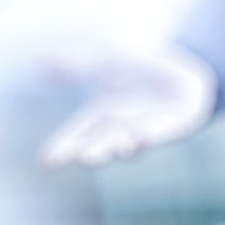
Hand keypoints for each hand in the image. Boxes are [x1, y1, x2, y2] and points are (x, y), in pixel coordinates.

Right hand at [40, 43, 217, 169]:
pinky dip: (149, 136)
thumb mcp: (106, 62)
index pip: (77, 133)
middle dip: (92, 151)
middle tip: (80, 158)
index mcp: (102, 117)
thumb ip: (77, 64)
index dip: (62, 146)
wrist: (183, 78)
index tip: (45, 161)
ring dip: (117, 147)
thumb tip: (41, 69)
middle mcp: (121, 129)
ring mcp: (145, 131)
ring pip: (128, 143)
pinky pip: (158, 134)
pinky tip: (140, 138)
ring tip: (107, 152)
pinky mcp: (171, 128)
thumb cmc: (141, 74)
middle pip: (102, 142)